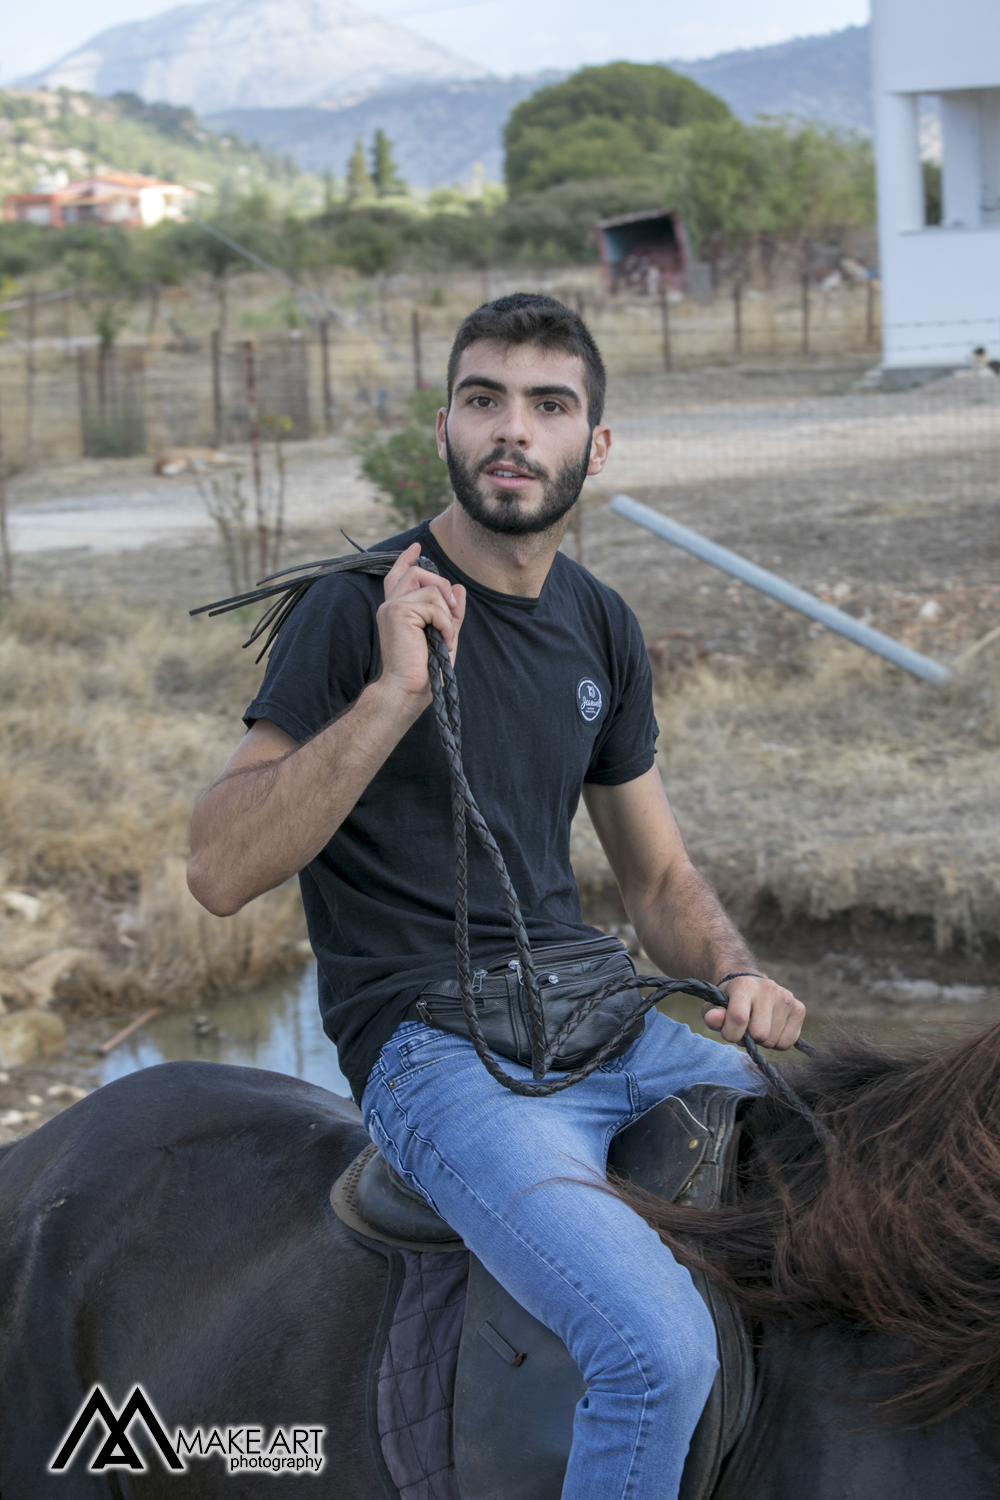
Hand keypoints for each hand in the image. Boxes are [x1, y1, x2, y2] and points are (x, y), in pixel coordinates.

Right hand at [375, 542, 466, 708]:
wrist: (408, 690)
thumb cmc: (424, 671)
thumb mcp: (443, 636)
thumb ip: (450, 613)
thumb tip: (458, 587)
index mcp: (395, 611)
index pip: (397, 576)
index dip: (406, 560)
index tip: (416, 547)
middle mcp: (390, 605)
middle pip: (417, 574)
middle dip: (442, 586)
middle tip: (453, 609)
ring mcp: (392, 607)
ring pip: (431, 589)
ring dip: (447, 614)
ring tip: (444, 637)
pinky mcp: (398, 611)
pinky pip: (435, 605)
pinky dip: (446, 624)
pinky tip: (443, 640)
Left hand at [702, 973, 804, 1049]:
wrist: (752, 986)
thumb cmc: (731, 1001)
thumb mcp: (715, 1006)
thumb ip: (712, 1015)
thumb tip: (713, 1019)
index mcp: (744, 985)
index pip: (738, 1018)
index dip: (731, 1033)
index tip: (729, 1032)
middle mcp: (768, 988)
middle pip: (760, 1034)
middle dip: (750, 1038)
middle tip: (746, 1028)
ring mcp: (786, 997)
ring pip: (773, 1041)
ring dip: (763, 1041)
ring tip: (758, 1026)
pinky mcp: (799, 1009)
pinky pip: (787, 1043)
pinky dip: (777, 1042)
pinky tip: (772, 1029)